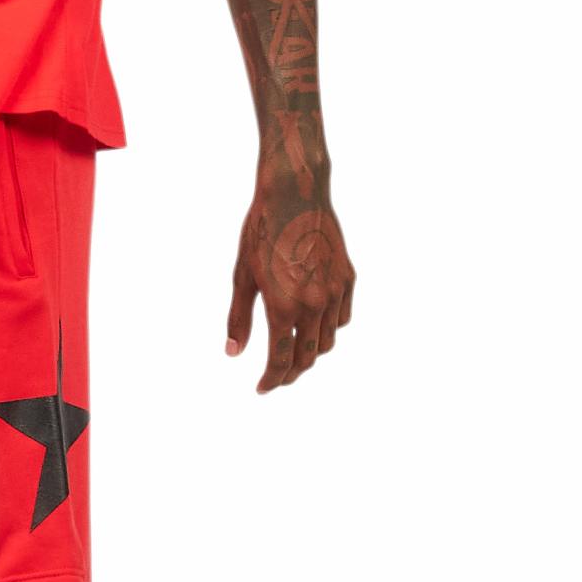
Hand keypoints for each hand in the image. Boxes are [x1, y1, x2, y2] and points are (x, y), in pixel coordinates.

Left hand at [227, 186, 354, 391]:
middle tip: (276, 376)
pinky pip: (342, 318)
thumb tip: (233, 352)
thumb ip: (239, 317)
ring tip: (294, 352)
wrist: (296, 193)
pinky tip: (315, 326)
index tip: (262, 388)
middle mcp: (314, 305)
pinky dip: (330, 329)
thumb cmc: (262, 230)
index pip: (280, 361)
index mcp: (284, 307)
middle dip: (291, 372)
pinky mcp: (348, 279)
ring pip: (328, 341)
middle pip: (307, 358)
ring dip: (311, 353)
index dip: (271, 380)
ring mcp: (336, 292)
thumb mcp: (242, 275)